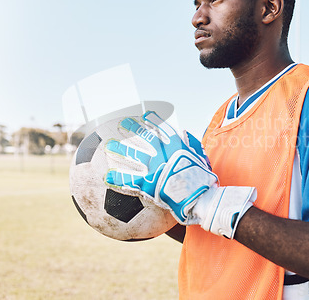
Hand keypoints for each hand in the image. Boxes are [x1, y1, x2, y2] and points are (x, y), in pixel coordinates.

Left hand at [105, 111, 255, 237]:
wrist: (195, 194)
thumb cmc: (201, 178)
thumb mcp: (201, 157)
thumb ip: (192, 143)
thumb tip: (186, 133)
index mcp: (175, 146)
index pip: (163, 129)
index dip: (153, 120)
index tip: (145, 114)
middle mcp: (161, 153)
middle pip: (143, 137)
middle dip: (132, 128)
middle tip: (122, 123)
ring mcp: (152, 166)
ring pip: (132, 155)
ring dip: (119, 150)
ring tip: (108, 146)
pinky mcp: (147, 182)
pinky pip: (129, 179)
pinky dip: (117, 178)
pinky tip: (107, 176)